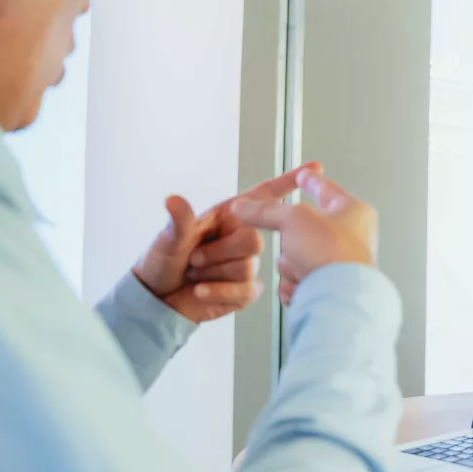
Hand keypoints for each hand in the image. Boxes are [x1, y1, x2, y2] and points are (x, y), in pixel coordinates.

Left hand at [133, 163, 321, 322]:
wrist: (158, 302)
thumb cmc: (161, 264)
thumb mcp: (167, 240)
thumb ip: (179, 222)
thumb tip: (173, 200)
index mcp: (228, 217)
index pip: (263, 196)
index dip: (288, 181)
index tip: (314, 169)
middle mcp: (241, 238)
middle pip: (253, 240)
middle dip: (219, 252)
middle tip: (194, 259)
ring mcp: (247, 266)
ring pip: (247, 267)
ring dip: (214, 273)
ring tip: (196, 274)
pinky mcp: (247, 291)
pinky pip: (245, 290)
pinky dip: (218, 292)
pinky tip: (201, 290)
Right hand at [231, 170, 377, 305]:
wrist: (339, 299)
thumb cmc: (332, 254)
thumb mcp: (293, 219)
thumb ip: (266, 210)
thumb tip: (244, 207)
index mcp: (353, 212)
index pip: (325, 189)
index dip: (309, 180)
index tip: (304, 174)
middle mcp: (351, 238)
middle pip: (302, 232)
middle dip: (291, 242)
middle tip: (296, 246)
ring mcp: (341, 265)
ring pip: (296, 258)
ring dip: (291, 265)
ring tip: (304, 268)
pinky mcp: (330, 288)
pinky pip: (299, 282)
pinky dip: (296, 285)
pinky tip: (305, 286)